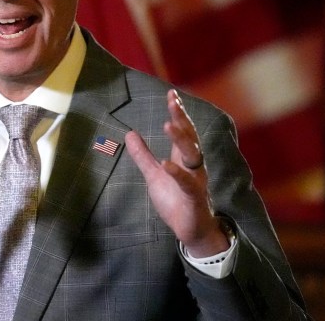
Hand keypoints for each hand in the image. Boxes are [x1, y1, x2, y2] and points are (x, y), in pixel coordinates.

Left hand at [125, 89, 228, 256]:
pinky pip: (187, 183)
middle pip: (189, 137)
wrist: (190, 230)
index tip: (171, 94)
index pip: (182, 130)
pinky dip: (177, 173)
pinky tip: (166, 163)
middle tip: (173, 102)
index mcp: (183, 158)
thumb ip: (142, 155)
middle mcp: (192, 165)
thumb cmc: (175, 200)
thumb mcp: (153, 175)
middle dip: (182, 119)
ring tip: (167, 125)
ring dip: (181, 140)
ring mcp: (195, 180)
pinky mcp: (194, 197)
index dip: (177, 113)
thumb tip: (129, 133)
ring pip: (192, 155)